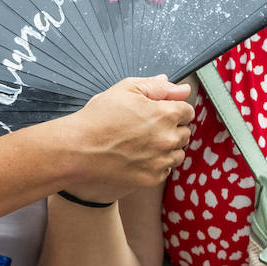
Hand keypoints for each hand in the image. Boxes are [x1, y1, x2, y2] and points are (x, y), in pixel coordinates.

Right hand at [60, 76, 193, 202]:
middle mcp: (168, 138)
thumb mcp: (126, 89)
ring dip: (167, 148)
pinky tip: (138, 156)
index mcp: (166, 114)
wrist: (79, 149)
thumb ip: (157, 87)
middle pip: (185, 133)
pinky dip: (157, 164)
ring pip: (178, 153)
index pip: (188, 111)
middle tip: (147, 127)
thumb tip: (183, 89)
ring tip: (143, 143)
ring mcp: (161, 160)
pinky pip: (165, 170)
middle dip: (171, 128)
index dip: (173, 109)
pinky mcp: (152, 178)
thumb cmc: (98, 117)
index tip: (158, 112)